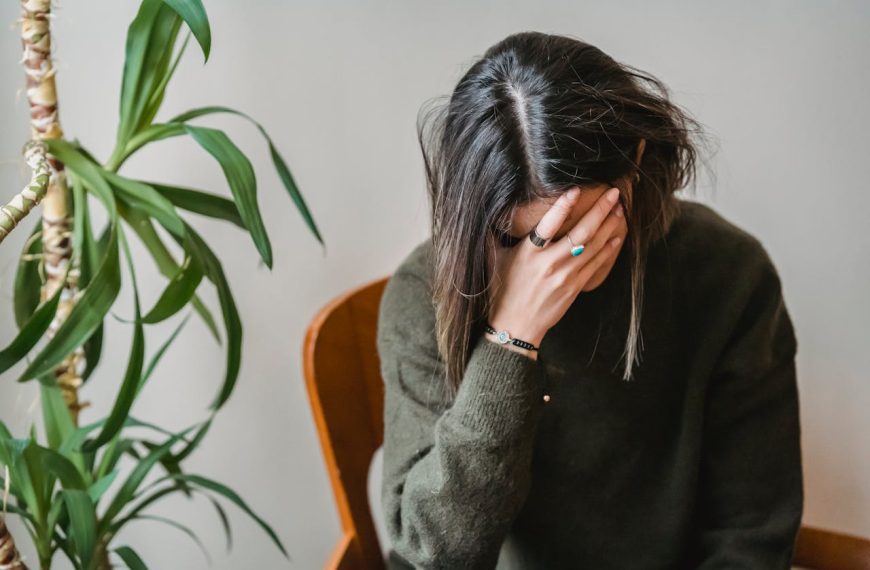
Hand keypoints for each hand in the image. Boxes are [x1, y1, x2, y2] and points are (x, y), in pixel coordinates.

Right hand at [486, 186, 625, 355]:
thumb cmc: (502, 291)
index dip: (562, 206)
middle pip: (581, 233)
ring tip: (619, 209)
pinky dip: (608, 248)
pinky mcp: (575, 287)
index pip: (548, 225)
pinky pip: (596, 264)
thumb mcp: (493, 260)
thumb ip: (492, 235)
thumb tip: (488, 210)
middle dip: (600, 211)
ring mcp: (565, 276)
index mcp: (529, 253)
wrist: (516, 326)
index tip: (576, 190)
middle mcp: (550, 263)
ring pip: (593, 246)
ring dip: (609, 226)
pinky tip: (617, 236)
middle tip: (614, 193)